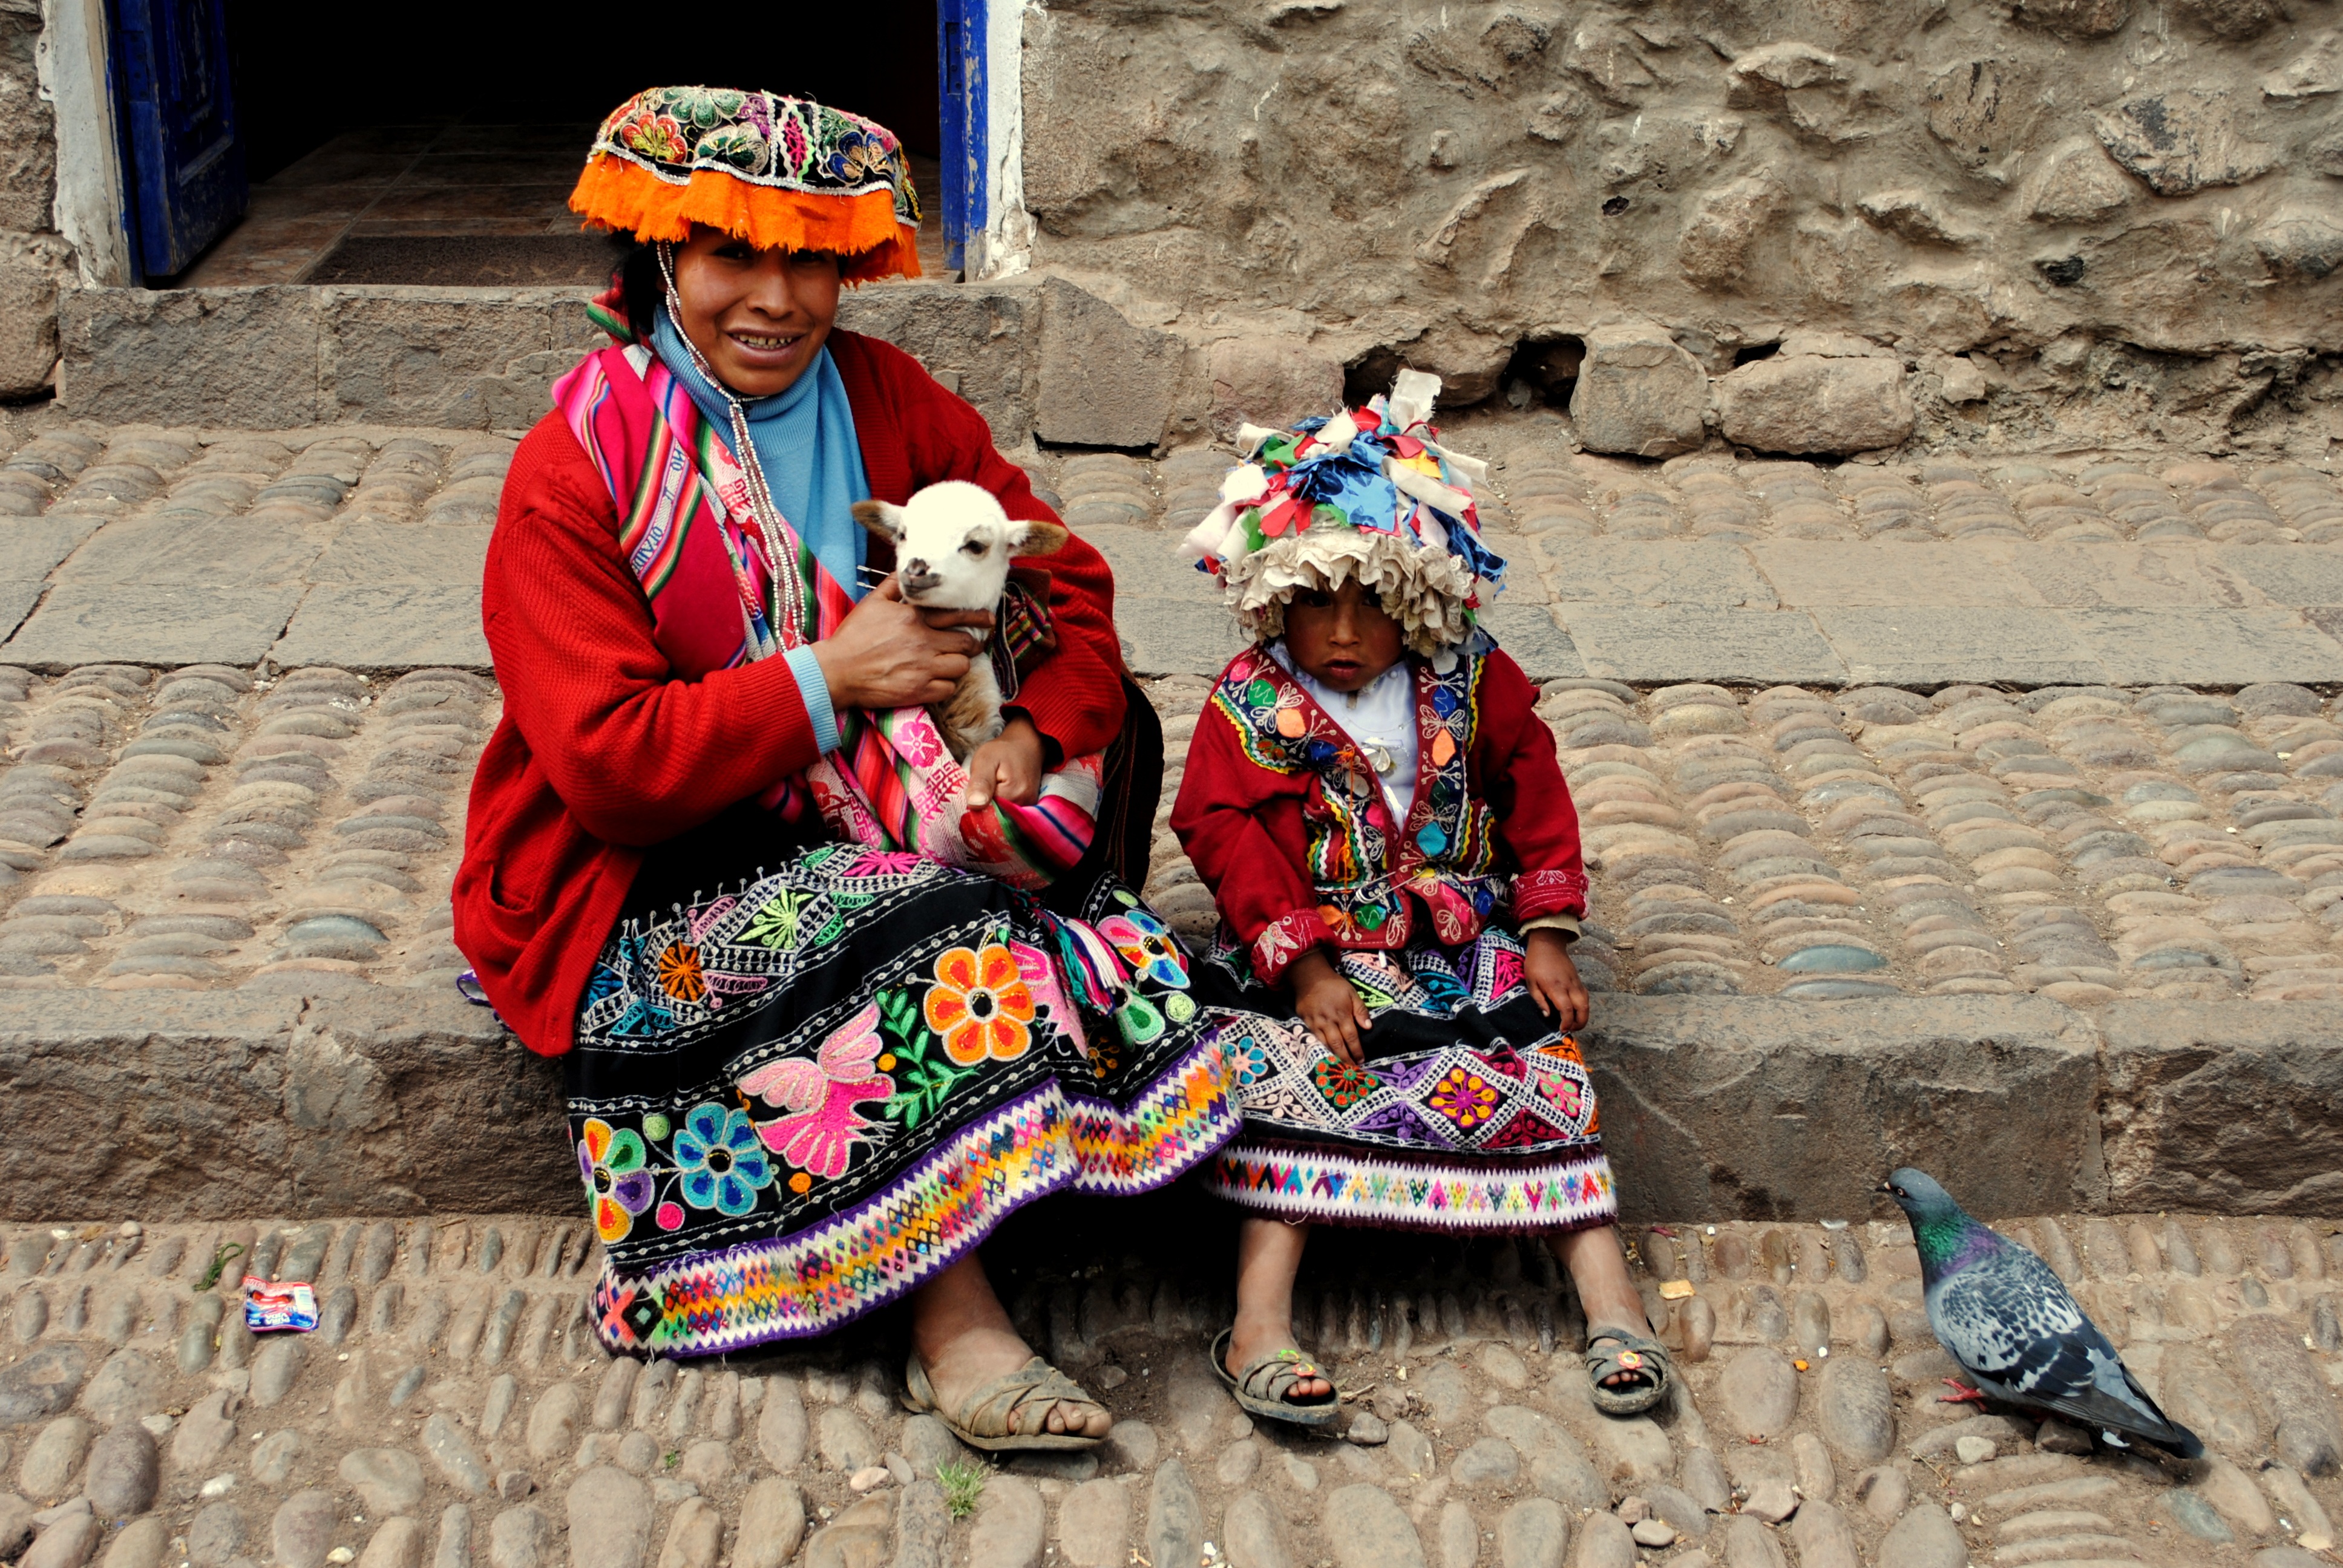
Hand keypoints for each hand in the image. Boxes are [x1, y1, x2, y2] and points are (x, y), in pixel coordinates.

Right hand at [812, 576, 992, 709]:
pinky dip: (946, 685)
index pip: (957, 615)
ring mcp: (923, 668)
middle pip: (967, 644)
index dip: (978, 618)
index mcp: (913, 617)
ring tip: (950, 663)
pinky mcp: (918, 690)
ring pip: (961, 667)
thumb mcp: (872, 602)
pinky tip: (938, 680)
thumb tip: (908, 571)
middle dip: (973, 644)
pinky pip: (948, 689)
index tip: (989, 619)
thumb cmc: (853, 636)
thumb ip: (894, 586)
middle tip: (973, 645)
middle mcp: (923, 641)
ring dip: (958, 665)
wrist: (836, 671)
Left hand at [965, 715, 1044, 808]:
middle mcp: (1025, 804)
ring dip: (992, 806)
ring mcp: (1029, 807)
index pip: (986, 812)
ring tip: (991, 789)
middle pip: (996, 817)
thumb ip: (980, 782)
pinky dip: (1001, 807)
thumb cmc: (1003, 750)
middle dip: (984, 806)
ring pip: (1003, 816)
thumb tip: (974, 804)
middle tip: (982, 787)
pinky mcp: (1029, 806)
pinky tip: (998, 794)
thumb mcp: (985, 759)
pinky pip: (1010, 814)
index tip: (974, 789)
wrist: (1025, 745)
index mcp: (1013, 793)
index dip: (976, 804)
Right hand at [1291, 947, 1369, 1065]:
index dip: (1357, 1050)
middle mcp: (1329, 1020)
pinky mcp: (1305, 1023)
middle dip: (1345, 1058)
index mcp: (1342, 1013)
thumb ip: (1360, 1010)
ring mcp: (1315, 1023)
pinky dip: (1320, 1049)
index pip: (1351, 1036)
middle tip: (1352, 1070)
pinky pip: (1313, 1039)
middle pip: (1338, 1044)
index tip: (1361, 1060)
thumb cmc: (1333, 985)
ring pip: (1325, 1044)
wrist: (1309, 977)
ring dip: (1333, 1057)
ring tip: (1340, 1067)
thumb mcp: (1351, 993)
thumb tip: (1368, 1027)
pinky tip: (1325, 1057)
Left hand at [1525, 928, 1589, 1031]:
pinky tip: (1575, 1010)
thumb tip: (1547, 1016)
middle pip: (1583, 1009)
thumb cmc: (1535, 962)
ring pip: (1586, 1003)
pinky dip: (1583, 1006)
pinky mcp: (1578, 980)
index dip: (1566, 1023)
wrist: (1548, 943)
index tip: (1562, 1030)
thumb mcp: (1530, 982)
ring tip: (1573, 1023)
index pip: (1567, 1010)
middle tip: (1570, 1029)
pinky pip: (1585, 996)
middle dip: (1580, 1023)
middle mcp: (1570, 986)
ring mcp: (1576, 982)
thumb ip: (1539, 1000)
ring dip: (1583, 1016)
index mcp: (1556, 988)